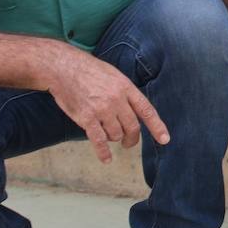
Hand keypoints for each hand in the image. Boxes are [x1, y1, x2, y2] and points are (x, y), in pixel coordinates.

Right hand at [46, 50, 169, 163]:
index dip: (157, 127)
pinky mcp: (87, 118)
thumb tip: (134, 111)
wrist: (63, 67)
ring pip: (116, 135)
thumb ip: (125, 92)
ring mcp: (102, 109)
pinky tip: (106, 159)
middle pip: (132, 127)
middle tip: (129, 143)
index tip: (165, 140)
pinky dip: (103, 152)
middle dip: (132, 138)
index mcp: (126, 87)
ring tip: (107, 133)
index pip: (147, 110)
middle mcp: (117, 99)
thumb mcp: (113, 74)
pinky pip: (99, 140)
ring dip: (114, 138)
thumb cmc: (88, 70)